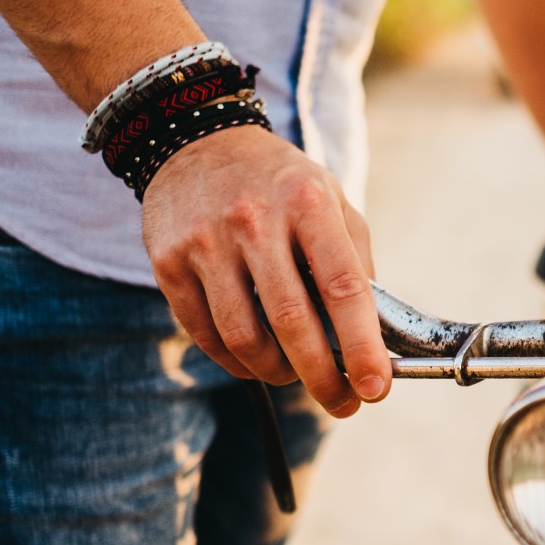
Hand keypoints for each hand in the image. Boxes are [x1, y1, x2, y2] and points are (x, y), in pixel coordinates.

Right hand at [142, 126, 391, 416]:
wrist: (194, 141)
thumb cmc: (279, 182)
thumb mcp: (330, 199)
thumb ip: (354, 260)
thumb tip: (372, 334)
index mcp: (307, 203)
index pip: (343, 287)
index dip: (362, 346)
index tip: (376, 388)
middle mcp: (254, 220)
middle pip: (292, 322)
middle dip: (322, 377)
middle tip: (342, 403)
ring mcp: (206, 242)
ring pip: (244, 337)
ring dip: (277, 373)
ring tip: (295, 376)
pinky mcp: (168, 262)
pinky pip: (206, 334)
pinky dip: (236, 361)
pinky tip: (256, 362)